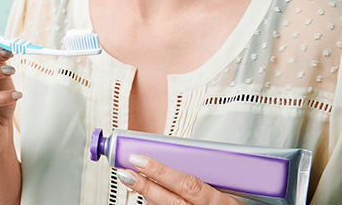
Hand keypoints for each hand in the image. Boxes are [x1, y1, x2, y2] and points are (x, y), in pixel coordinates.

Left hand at [117, 155, 242, 203]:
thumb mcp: (233, 194)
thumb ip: (211, 180)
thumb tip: (183, 161)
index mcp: (221, 202)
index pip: (187, 184)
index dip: (161, 172)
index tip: (140, 158)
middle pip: (171, 202)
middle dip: (145, 186)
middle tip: (125, 171)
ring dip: (150, 198)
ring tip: (133, 181)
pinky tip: (150, 199)